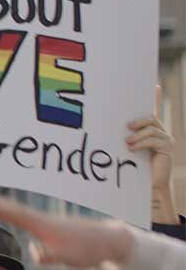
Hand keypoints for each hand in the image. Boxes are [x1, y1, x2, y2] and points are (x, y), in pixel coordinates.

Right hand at [0, 186, 133, 269]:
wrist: (109, 241)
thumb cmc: (89, 249)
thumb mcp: (69, 258)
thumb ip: (51, 256)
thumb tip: (34, 251)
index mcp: (41, 224)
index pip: (10, 212)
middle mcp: (39, 219)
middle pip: (8, 207)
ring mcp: (42, 221)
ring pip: (13, 210)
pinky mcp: (46, 226)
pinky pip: (19, 215)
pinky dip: (5, 211)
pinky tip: (1, 212)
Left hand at [126, 86, 175, 222]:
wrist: (145, 185)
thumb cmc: (130, 166)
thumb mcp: (123, 148)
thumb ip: (122, 137)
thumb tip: (103, 127)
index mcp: (148, 129)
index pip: (152, 109)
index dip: (155, 96)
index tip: (154, 84)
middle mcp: (159, 130)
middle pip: (150, 117)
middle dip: (138, 120)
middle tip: (126, 126)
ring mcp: (165, 138)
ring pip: (152, 128)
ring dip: (138, 135)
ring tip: (127, 143)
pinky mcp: (167, 147)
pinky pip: (154, 139)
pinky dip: (142, 143)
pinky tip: (132, 148)